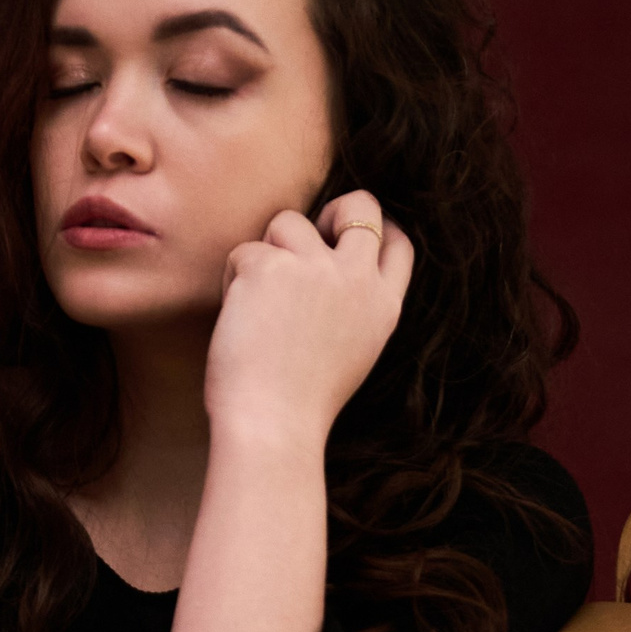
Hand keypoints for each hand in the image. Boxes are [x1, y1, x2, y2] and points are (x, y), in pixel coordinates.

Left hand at [203, 189, 412, 452]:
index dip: (376, 226)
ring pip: (288, 222)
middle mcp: (357, 279)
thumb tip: (334, 268)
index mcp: (384, 305)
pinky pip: (245, 252)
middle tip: (304, 235)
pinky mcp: (269, 266)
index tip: (351, 228)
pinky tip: (237, 318)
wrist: (273, 424)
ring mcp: (315, 267)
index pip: (396, 242)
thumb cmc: (302, 403)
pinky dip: (234, 280)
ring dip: (268, 253)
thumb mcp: (354, 352)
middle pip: (359, 206)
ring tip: (259, 302)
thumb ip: (355, 307)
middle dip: (334, 208)